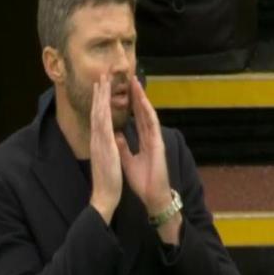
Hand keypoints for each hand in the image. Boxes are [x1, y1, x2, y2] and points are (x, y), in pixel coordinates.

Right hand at [89, 74, 121, 223]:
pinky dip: (103, 111)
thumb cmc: (107, 181)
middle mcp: (97, 139)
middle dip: (99, 92)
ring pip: (99, 114)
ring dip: (100, 96)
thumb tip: (110, 138)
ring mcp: (99, 141)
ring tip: (101, 79)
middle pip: (97, 111)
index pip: (100, 117)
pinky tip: (104, 100)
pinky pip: (103, 125)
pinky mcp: (104, 146)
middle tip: (100, 75)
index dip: (100, 101)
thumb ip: (107, 148)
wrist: (104, 196)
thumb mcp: (107, 160)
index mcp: (100, 142)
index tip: (101, 87)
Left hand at [115, 76, 172, 215]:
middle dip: (136, 96)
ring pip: (148, 114)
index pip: (136, 118)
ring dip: (142, 99)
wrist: (152, 195)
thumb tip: (116, 135)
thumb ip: (123, 147)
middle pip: (142, 112)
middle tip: (130, 79)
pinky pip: (153, 125)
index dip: (130, 105)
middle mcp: (150, 137)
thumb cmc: (143, 181)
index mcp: (143, 141)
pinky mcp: (158, 144)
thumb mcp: (127, 161)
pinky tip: (144, 102)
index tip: (123, 92)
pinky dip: (148, 113)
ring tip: (136, 83)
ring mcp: (155, 139)